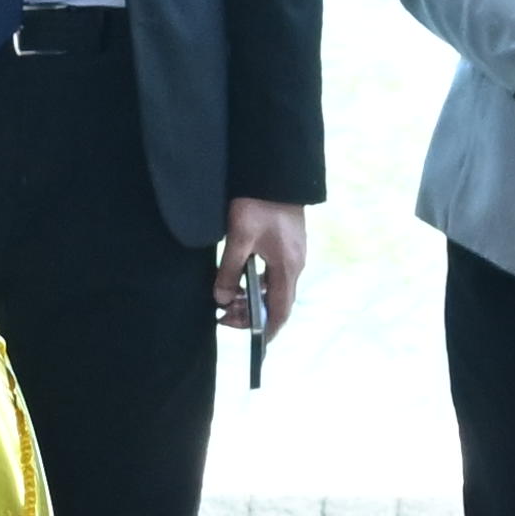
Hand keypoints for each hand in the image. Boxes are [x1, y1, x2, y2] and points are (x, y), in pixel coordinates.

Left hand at [210, 197, 312, 336]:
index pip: (280, 310)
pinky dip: (256, 283)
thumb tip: (220, 299)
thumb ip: (229, 271)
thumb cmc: (258, 204)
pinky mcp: (287, 244)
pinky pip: (273, 273)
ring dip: (251, 298)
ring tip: (225, 298)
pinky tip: (238, 278)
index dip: (267, 329)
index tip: (252, 342)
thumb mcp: (239, 238)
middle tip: (222, 315)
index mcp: (287, 267)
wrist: (275, 173)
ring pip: (274, 288)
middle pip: (276, 302)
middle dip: (251, 314)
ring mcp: (293, 254)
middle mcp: (295, 264)